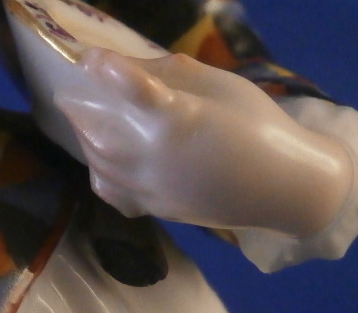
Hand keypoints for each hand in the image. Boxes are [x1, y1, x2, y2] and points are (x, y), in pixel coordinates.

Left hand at [54, 49, 353, 236]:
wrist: (281, 187)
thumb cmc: (259, 126)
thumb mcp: (223, 86)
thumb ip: (173, 74)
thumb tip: (131, 66)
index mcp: (179, 120)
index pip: (132, 90)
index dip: (106, 70)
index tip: (92, 59)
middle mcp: (156, 156)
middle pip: (97, 130)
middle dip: (80, 106)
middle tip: (77, 90)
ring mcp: (151, 187)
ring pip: (97, 160)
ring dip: (86, 135)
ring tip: (87, 118)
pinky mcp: (152, 207)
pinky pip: (110, 190)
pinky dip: (99, 171)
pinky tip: (104, 159)